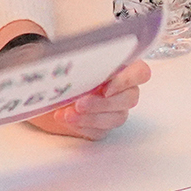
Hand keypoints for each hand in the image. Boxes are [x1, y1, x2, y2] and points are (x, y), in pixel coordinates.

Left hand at [27, 60, 150, 140]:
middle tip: (80, 103)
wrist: (49, 88)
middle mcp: (124, 89)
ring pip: (116, 118)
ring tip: (67, 113)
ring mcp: (115, 110)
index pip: (141, 73)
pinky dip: (81, 126)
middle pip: (129, 99)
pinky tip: (65, 118)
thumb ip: (86, 60)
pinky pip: (99, 131)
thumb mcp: (74, 59)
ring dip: (90, 117)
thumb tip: (86, 60)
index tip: (105, 88)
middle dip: (103, 103)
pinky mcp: (102, 127)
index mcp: (123, 67)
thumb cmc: (66, 69)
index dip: (127, 81)